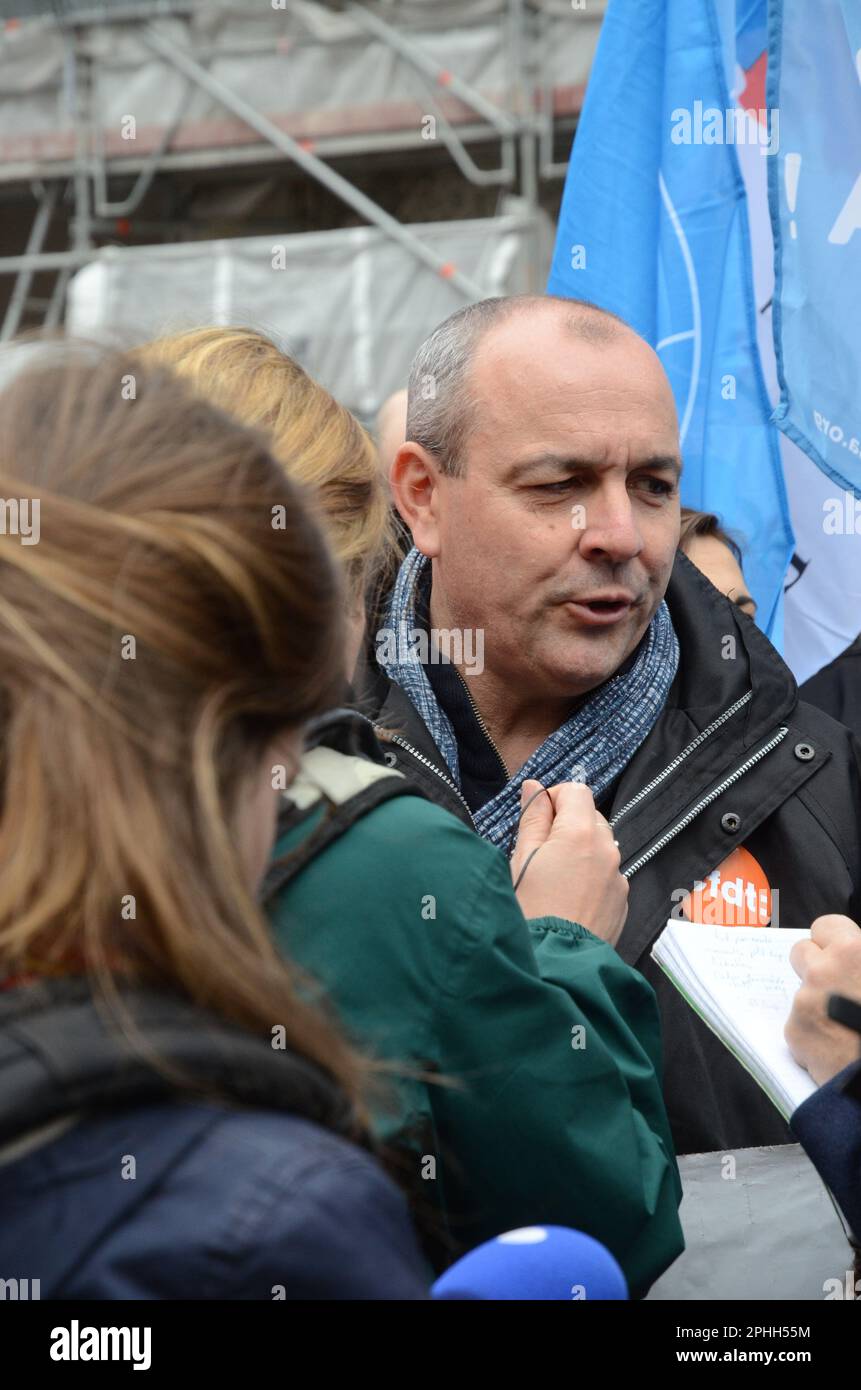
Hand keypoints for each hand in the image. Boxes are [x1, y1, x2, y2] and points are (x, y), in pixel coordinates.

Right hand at [510, 778, 627, 946]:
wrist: (553, 967)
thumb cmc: (529, 913)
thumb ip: (532, 819)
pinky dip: (590, 877)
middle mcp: (607, 850)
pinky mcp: (622, 901)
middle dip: (566, 825)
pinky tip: (568, 899)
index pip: (575, 790)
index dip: (552, 799)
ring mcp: (618, 877)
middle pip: (590, 817)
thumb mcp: (520, 860)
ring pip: (599, 847)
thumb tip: (535, 788)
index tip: (535, 819)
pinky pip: (607, 875)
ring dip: (579, 852)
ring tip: (553, 881)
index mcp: (580, 833)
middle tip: (539, 853)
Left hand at [785, 915, 860, 1085]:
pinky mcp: (795, 1032)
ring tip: (845, 1026)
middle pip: (800, 952)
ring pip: (802, 992)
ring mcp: (805, 1001)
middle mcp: (824, 970)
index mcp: (853, 952)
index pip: (826, 926)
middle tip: (835, 988)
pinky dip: (814, 1035)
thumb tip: (855, 959)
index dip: (833, 942)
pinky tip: (838, 1047)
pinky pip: (799, 1026)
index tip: (839, 955)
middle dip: (814, 966)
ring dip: (817, 1003)